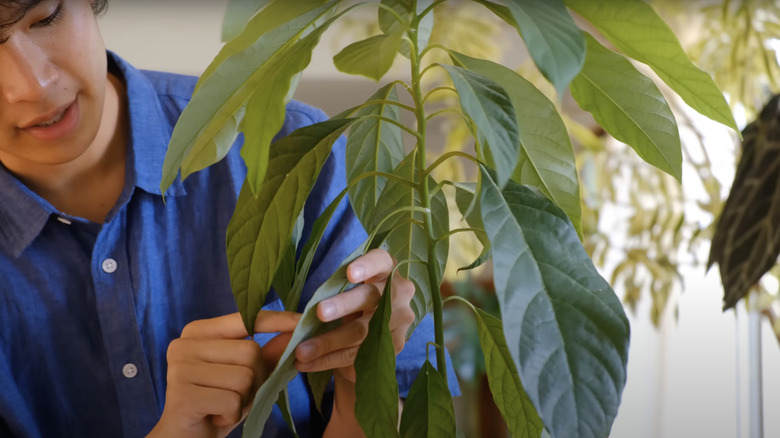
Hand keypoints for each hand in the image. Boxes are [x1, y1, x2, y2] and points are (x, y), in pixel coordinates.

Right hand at [147, 311, 298, 437]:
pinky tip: (216, 416)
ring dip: (244, 399)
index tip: (300, 320)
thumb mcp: (245, 375)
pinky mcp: (183, 395)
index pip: (245, 318)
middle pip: (250, 352)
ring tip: (224, 405)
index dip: (276, 320)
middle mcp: (184, 344)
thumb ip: (267, 352)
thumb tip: (295, 330)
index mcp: (198, 331)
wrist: (186, 437)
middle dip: (255, 380)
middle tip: (235, 395)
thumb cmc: (217, 402)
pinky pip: (232, 400)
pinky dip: (233, 414)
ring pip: (244, 377)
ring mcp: (180, 369)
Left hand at [293, 249, 415, 436]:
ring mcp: (400, 320)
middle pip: (371, 298)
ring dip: (329, 341)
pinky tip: (308, 363)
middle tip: (319, 312)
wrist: (373, 330)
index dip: (367, 266)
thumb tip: (301, 315)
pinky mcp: (394, 346)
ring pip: (362, 331)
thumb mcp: (348, 289)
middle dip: (343, 305)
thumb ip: (334, 291)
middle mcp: (399, 292)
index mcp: (386, 269)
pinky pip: (359, 354)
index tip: (349, 274)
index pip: (381, 261)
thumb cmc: (354, 300)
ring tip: (302, 351)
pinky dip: (330, 359)